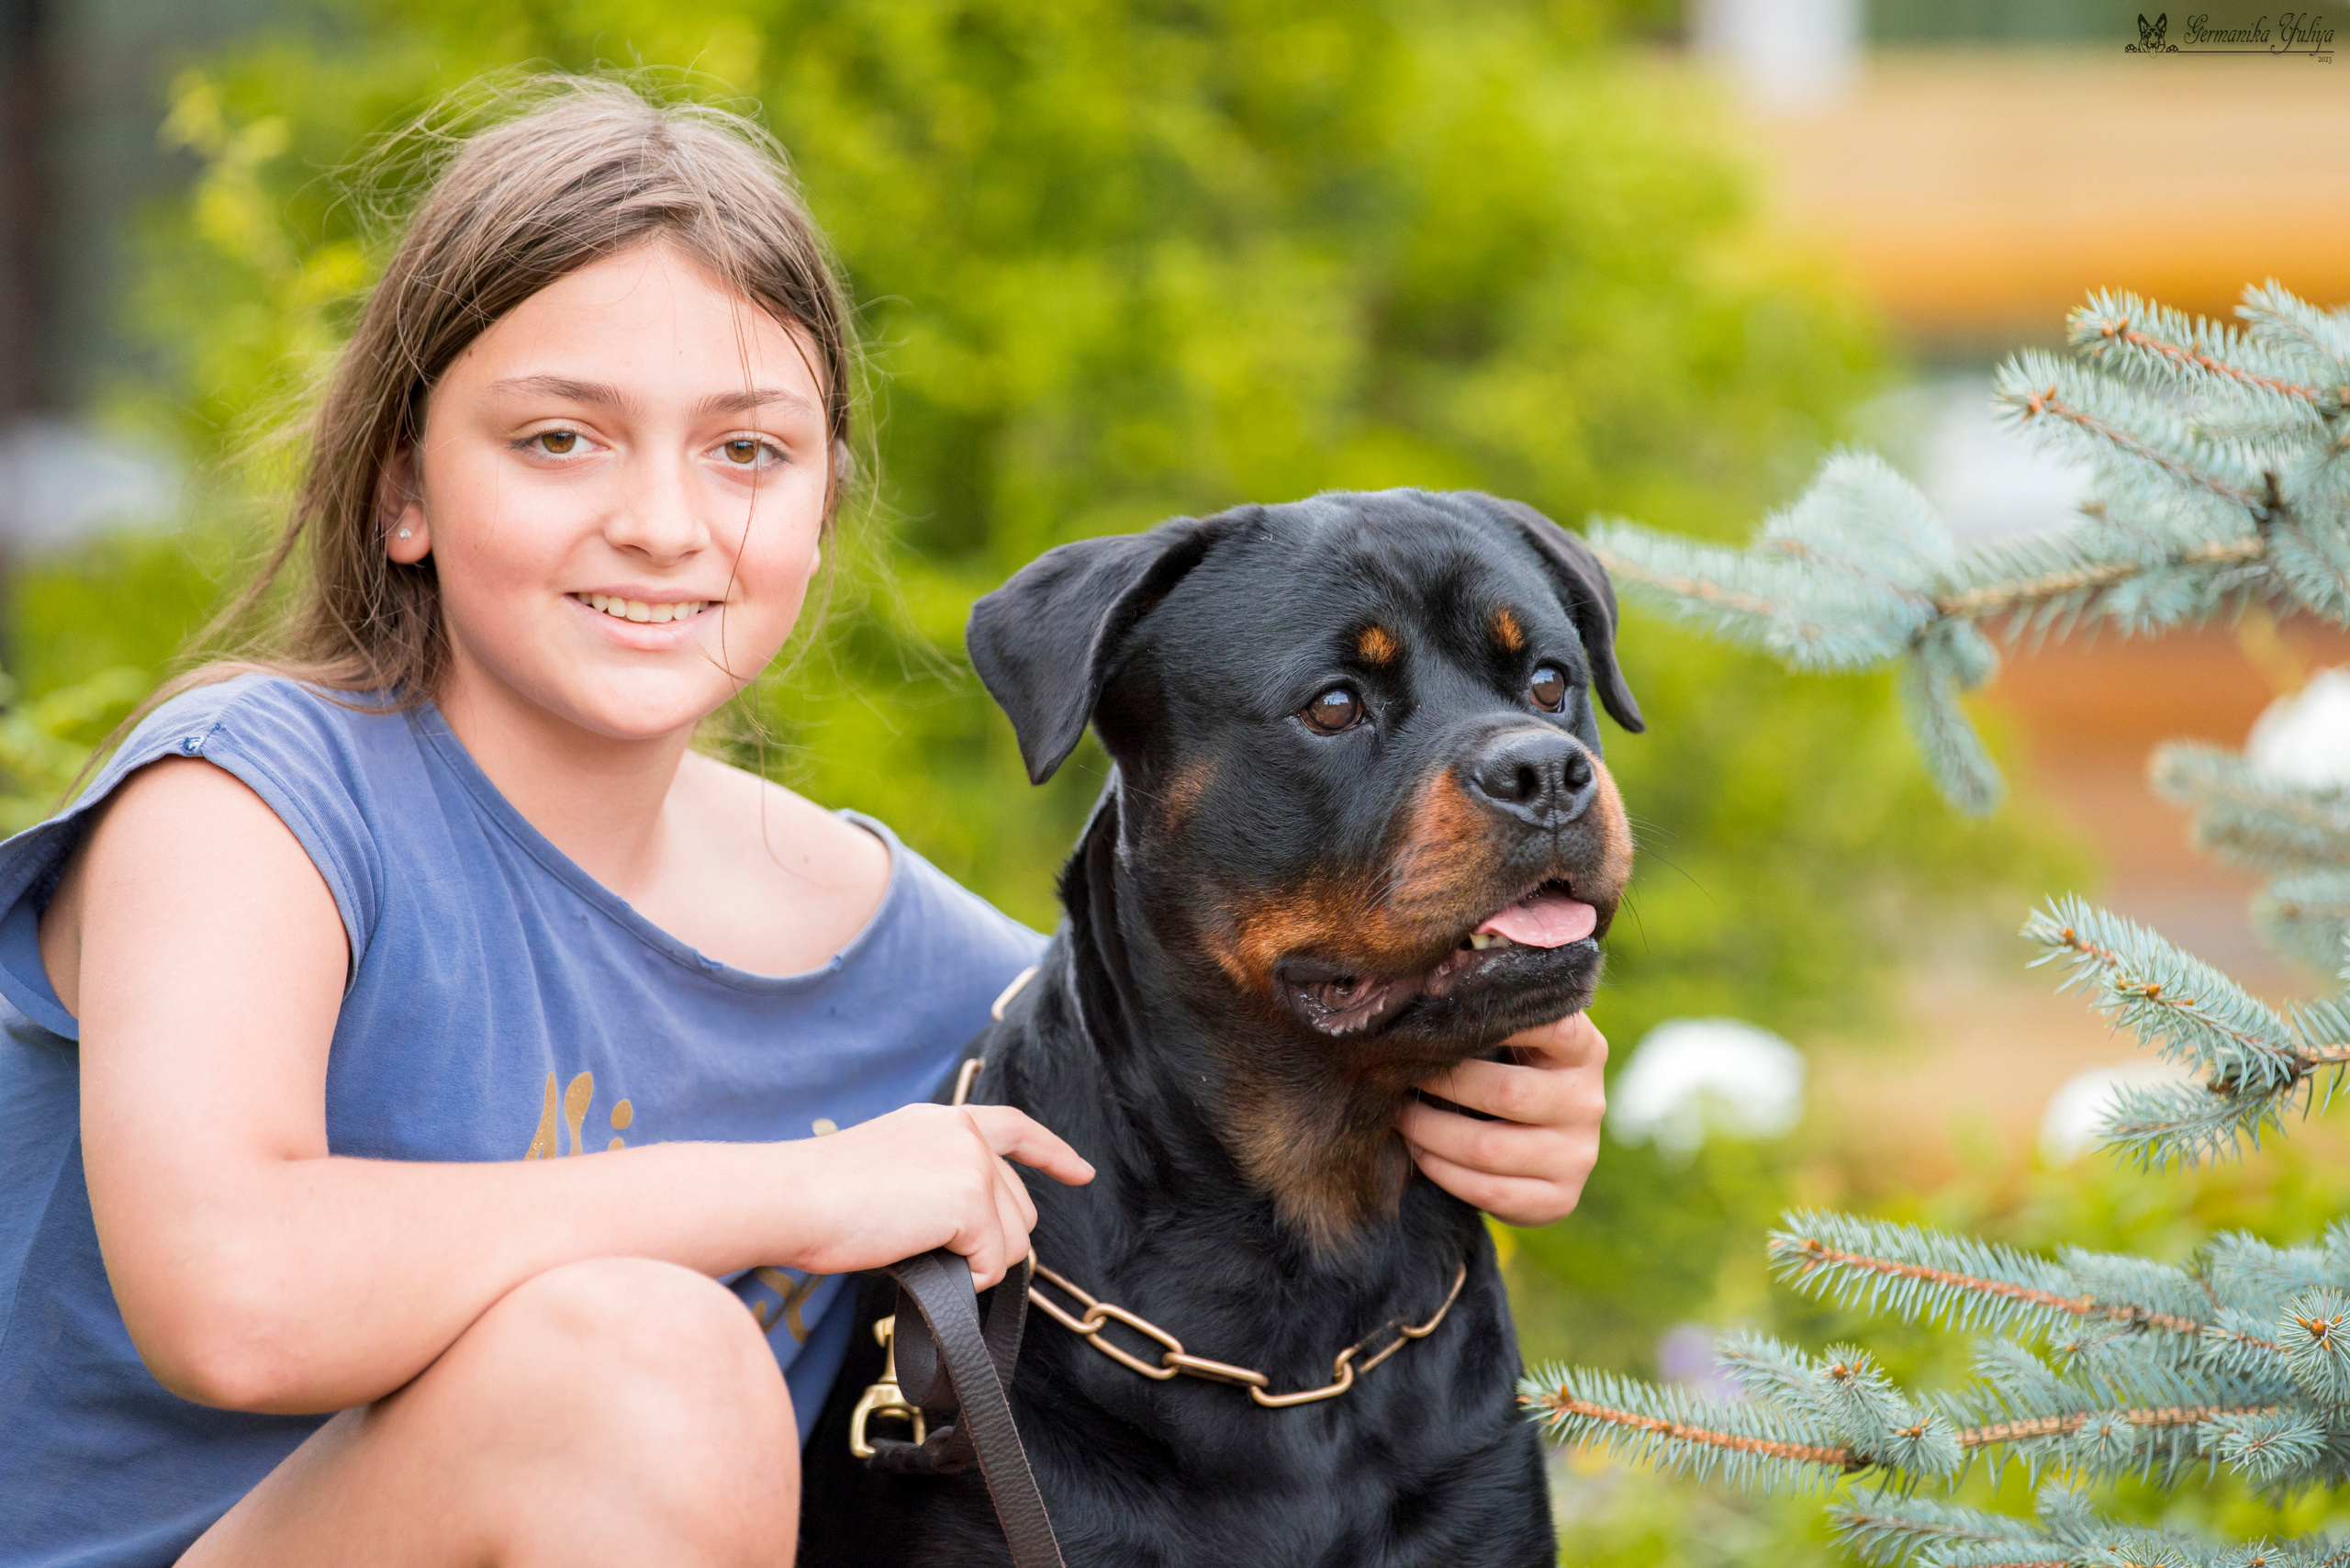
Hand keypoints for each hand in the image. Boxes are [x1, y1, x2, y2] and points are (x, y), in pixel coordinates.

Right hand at [782, 1103, 1094, 1288]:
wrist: (791, 1197)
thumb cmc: (819, 1198)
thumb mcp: (889, 1170)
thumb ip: (936, 1182)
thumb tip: (970, 1234)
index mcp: (942, 1121)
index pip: (1014, 1128)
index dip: (1052, 1153)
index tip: (1081, 1171)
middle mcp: (966, 1133)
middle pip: (1021, 1208)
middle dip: (993, 1244)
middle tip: (934, 1252)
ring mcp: (973, 1164)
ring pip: (1015, 1242)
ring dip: (974, 1263)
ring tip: (915, 1249)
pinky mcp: (972, 1200)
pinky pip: (993, 1265)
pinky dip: (963, 1279)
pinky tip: (920, 1260)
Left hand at [1394, 1013, 1606, 1227]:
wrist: (1540, 1146)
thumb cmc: (1510, 1071)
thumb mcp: (1515, 1040)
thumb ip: (1490, 1018)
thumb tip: (1427, 989)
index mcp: (1584, 1049)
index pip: (1550, 1028)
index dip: (1495, 1025)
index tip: (1439, 1018)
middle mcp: (1588, 1101)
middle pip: (1505, 1094)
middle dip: (1441, 1084)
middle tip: (1397, 1073)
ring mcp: (1579, 1155)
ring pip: (1489, 1148)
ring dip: (1429, 1132)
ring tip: (1397, 1115)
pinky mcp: (1561, 1199)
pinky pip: (1491, 1192)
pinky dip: (1443, 1173)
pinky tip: (1419, 1153)